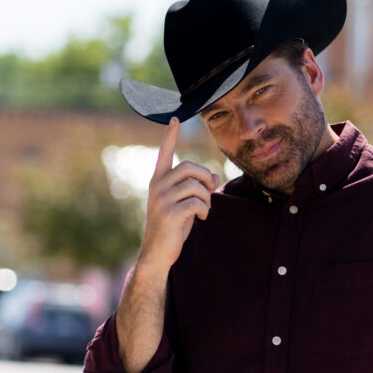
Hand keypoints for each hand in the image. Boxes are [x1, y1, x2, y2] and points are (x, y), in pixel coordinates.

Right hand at [140, 117, 220, 269]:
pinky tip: (201, 218)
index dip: (170, 136)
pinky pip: (197, 202)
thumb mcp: (185, 204)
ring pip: (196, 185)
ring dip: (207, 197)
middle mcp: (157, 186)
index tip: (175, 119)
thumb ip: (197, 189)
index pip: (164, 154)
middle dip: (206, 178)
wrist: (157, 253)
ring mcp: (162, 199)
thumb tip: (216, 178)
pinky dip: (205, 210)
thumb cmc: (173, 227)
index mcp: (158, 181)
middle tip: (210, 192)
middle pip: (190, 167)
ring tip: (204, 210)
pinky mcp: (169, 212)